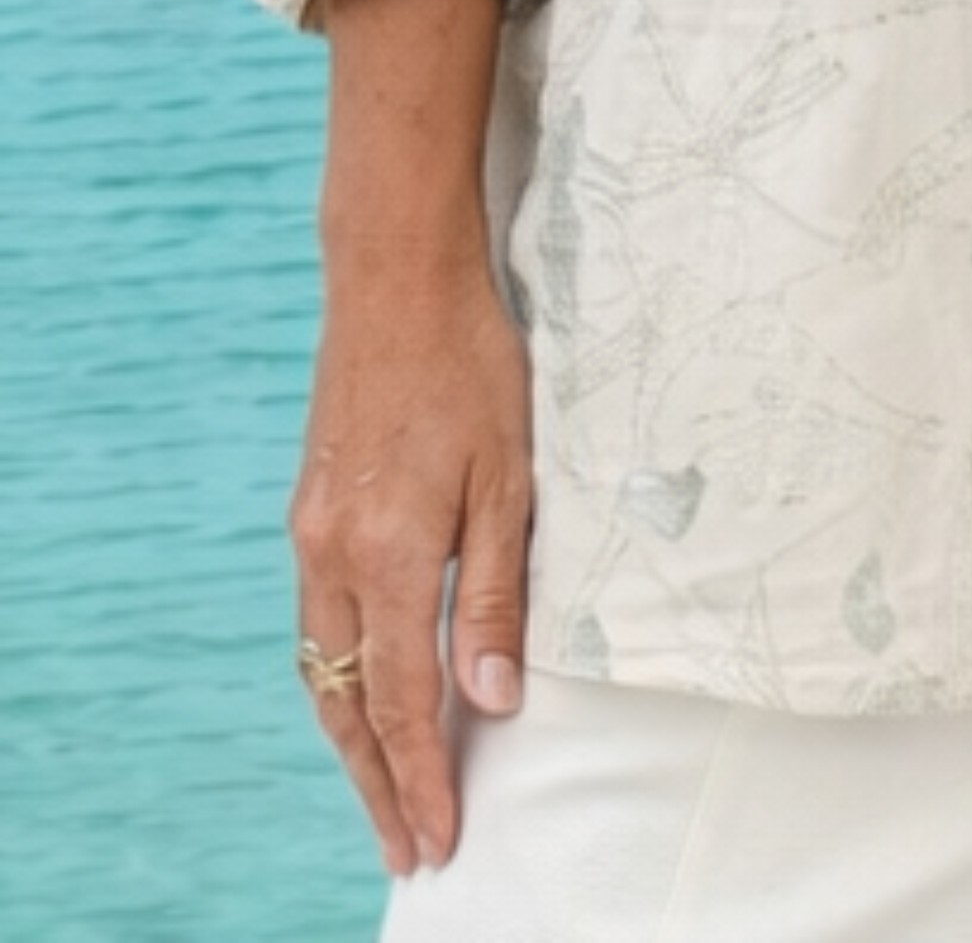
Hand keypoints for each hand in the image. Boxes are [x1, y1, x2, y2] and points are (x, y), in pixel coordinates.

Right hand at [290, 247, 532, 877]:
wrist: (394, 277)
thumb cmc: (470, 363)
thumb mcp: (508, 477)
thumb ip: (495, 596)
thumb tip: (494, 700)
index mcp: (387, 554)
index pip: (400, 701)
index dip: (420, 776)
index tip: (437, 838)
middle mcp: (332, 556)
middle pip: (346, 704)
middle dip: (377, 782)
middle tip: (407, 847)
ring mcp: (311, 533)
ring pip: (321, 668)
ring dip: (352, 738)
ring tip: (386, 790)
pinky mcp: (310, 509)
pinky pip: (316, 621)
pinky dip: (339, 676)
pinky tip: (364, 692)